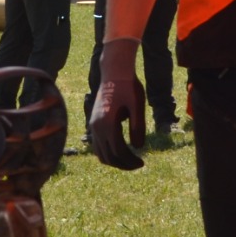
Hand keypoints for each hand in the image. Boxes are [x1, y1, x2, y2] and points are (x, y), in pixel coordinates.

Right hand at [88, 38, 145, 169]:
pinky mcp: (93, 122)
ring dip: (114, 160)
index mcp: (107, 123)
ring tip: (129, 160)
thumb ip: (138, 126)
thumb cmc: (129, 86)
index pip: (118, 152)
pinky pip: (97, 145)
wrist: (114, 72)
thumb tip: (138, 147)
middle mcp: (96, 127)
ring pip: (100, 153)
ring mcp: (93, 125)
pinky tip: (120, 151)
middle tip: (138, 164)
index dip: (130, 161)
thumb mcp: (137, 105)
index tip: (142, 163)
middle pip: (108, 156)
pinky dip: (107, 153)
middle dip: (123, 164)